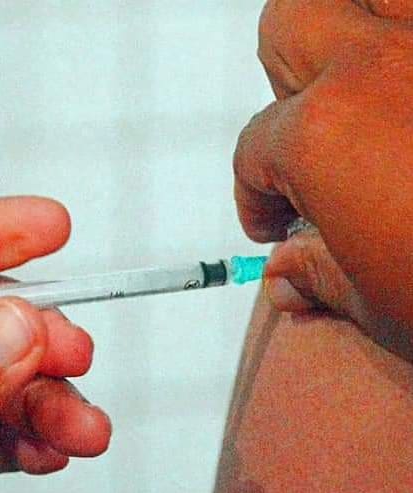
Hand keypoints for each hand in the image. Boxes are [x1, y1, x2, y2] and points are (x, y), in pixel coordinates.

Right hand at [234, 1, 412, 333]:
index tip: (274, 222)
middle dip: (283, 84)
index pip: (255, 151)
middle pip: (290, 28)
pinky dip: (408, 33)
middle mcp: (379, 65)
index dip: (254, 195)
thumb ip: (318, 278)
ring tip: (361, 82)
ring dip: (347, 25)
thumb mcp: (382, 307)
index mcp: (325, 135)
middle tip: (304, 135)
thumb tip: (288, 277)